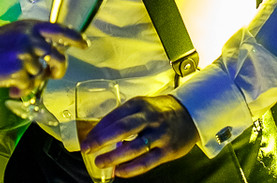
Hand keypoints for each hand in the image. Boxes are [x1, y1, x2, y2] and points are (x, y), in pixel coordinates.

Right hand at [0, 21, 85, 96]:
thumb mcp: (11, 34)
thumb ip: (31, 39)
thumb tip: (51, 55)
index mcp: (28, 26)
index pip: (59, 29)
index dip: (75, 38)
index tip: (84, 44)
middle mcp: (29, 37)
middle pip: (58, 57)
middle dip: (59, 70)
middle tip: (55, 75)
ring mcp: (24, 54)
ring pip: (42, 74)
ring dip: (32, 81)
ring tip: (15, 80)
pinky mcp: (18, 71)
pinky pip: (30, 85)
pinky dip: (22, 90)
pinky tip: (10, 87)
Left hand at [80, 94, 196, 177]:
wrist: (190, 114)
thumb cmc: (159, 111)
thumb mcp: (141, 106)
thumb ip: (123, 117)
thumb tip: (97, 133)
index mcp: (139, 104)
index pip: (114, 116)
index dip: (98, 129)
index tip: (85, 140)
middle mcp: (149, 117)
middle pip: (122, 128)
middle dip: (101, 139)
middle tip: (87, 149)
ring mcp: (160, 134)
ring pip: (134, 147)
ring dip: (114, 156)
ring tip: (100, 162)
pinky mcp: (168, 150)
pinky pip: (147, 162)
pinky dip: (131, 168)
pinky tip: (119, 171)